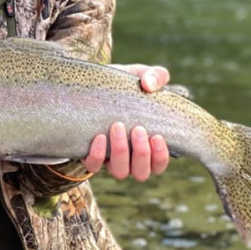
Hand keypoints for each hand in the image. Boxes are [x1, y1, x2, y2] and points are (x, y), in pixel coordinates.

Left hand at [82, 64, 171, 180]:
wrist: (94, 86)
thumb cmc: (125, 86)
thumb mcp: (142, 76)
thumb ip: (155, 76)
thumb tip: (149, 85)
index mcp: (148, 146)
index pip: (159, 165)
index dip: (160, 156)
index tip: (157, 136)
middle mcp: (130, 158)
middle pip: (141, 173)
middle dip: (141, 153)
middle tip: (137, 129)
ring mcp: (110, 159)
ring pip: (120, 172)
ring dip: (121, 152)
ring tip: (117, 126)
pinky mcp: (90, 155)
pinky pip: (94, 166)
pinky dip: (98, 155)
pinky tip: (99, 137)